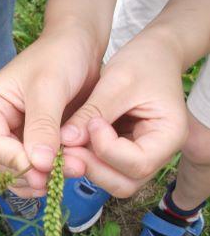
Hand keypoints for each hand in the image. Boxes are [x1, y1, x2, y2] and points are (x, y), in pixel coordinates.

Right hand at [0, 27, 99, 196]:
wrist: (82, 44)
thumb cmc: (60, 56)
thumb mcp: (49, 88)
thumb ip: (42, 126)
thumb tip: (38, 165)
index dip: (16, 162)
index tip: (43, 171)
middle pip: (5, 163)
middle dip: (33, 172)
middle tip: (65, 173)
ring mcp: (17, 133)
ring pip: (22, 169)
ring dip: (45, 177)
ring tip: (76, 169)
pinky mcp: (37, 140)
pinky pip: (39, 165)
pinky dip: (54, 172)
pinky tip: (74, 168)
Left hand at [61, 26, 188, 197]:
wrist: (151, 54)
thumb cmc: (142, 62)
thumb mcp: (117, 82)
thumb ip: (93, 112)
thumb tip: (65, 140)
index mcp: (169, 135)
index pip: (138, 163)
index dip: (107, 149)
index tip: (91, 123)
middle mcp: (157, 154)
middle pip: (124, 182)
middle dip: (92, 167)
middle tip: (66, 146)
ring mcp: (139, 156)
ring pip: (111, 180)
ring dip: (85, 165)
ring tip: (65, 142)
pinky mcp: (122, 153)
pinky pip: (102, 167)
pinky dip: (84, 159)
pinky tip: (69, 142)